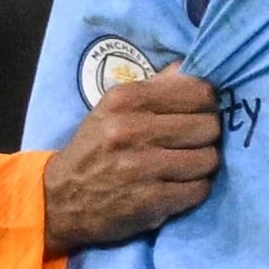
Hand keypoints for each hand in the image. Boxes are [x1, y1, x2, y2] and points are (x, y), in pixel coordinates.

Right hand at [42, 64, 220, 254]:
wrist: (60, 199)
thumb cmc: (95, 148)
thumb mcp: (114, 108)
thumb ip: (155, 87)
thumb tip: (190, 67)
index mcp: (126, 99)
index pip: (198, 93)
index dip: (207, 105)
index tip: (200, 114)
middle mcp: (132, 129)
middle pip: (208, 126)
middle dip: (207, 136)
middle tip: (194, 144)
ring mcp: (141, 167)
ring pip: (209, 159)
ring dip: (203, 165)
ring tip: (186, 167)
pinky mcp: (150, 202)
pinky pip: (199, 190)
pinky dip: (195, 190)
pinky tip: (179, 188)